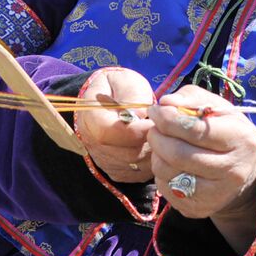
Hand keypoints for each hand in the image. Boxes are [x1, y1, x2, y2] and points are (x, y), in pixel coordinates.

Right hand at [75, 68, 155, 183]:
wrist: (104, 98)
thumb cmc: (116, 87)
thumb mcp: (124, 81)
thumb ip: (133, 96)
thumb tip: (142, 116)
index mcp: (91, 118)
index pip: (114, 133)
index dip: (140, 130)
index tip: (156, 121)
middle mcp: (92, 144)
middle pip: (128, 154)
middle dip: (152, 142)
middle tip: (164, 129)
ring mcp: (102, 161)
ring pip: (136, 166)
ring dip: (154, 154)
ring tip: (161, 137)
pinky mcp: (114, 171)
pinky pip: (137, 175)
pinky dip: (150, 164)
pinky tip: (154, 147)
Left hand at [147, 85, 255, 248]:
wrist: (243, 169)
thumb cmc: (225, 130)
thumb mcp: (216, 106)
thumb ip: (190, 98)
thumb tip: (165, 103)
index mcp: (239, 138)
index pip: (195, 129)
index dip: (168, 118)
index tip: (156, 110)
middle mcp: (232, 170)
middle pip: (178, 154)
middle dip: (157, 136)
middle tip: (155, 128)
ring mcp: (217, 194)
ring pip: (168, 173)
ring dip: (157, 154)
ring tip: (163, 145)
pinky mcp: (201, 209)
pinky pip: (166, 190)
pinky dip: (161, 174)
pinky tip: (170, 164)